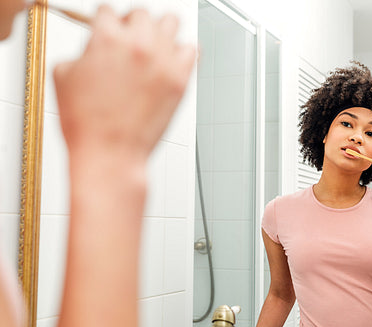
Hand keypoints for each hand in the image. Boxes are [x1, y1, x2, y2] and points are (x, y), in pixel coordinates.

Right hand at [54, 6, 195, 161]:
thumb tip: (93, 49)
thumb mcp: (64, 77)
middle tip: (129, 41)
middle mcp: (139, 44)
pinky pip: (192, 50)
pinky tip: (172, 62)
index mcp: (107, 38)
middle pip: (141, 13)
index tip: (109, 31)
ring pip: (171, 22)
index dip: (105, 23)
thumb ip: (82, 52)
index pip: (108, 11)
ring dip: (160, 31)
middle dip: (132, 25)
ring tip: (153, 47)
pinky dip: (182, 52)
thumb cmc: (87, 123)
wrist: (110, 153)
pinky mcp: (181, 79)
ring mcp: (163, 61)